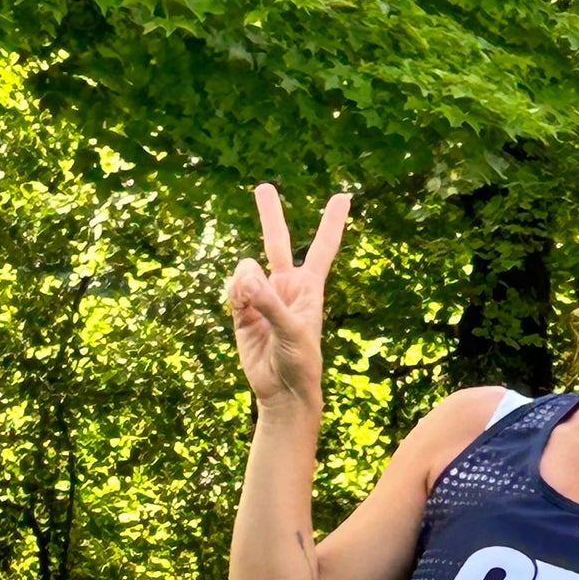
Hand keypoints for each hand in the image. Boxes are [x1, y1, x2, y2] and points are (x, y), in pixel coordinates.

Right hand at [225, 183, 351, 414]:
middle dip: (269, 214)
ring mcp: (262, 296)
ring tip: (253, 307)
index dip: (333, 221)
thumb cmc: (300, 362)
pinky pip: (233, 289)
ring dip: (244, 282)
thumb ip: (269, 301)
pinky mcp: (242, 310)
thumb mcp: (292, 331)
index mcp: (309, 287)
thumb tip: (245, 272)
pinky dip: (234, 295)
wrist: (283, 392)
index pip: (323, 247)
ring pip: (245, 268)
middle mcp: (285, 286)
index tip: (345, 196)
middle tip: (262, 187)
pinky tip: (242, 311)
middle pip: (276, 241)